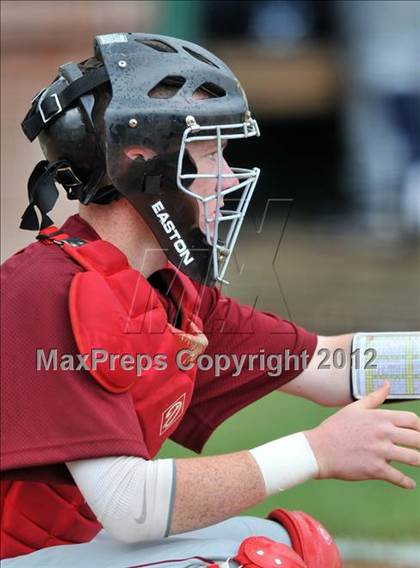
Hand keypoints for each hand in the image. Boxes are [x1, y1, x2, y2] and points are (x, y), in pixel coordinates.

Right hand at [304, 382, 419, 488]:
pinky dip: (407, 482)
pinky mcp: (376, 469)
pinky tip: (409, 483)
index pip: (412, 420)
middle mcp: (384, 433)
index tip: (419, 432)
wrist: (320, 450)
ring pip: (414, 458)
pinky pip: (399, 478)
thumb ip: (374, 397)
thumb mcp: (354, 408)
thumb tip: (387, 384)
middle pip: (418, 439)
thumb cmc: (335, 428)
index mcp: (380, 417)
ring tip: (419, 462)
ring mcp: (381, 452)